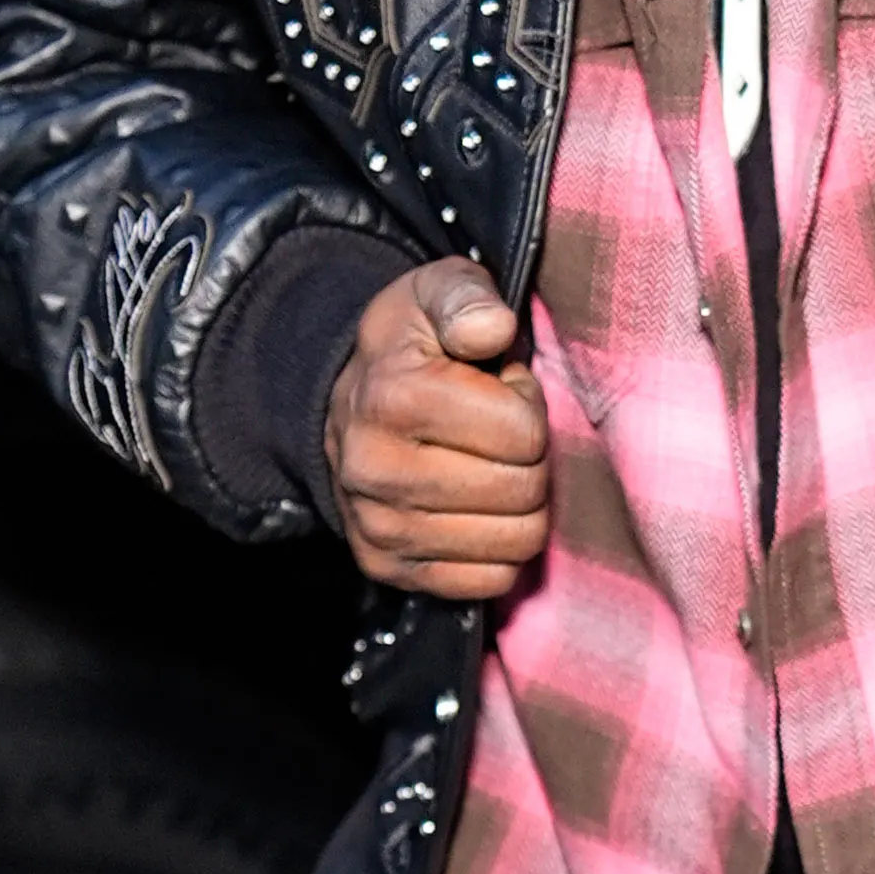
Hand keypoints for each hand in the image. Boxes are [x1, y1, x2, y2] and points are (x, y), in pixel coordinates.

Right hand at [321, 260, 552, 599]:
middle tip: (498, 433)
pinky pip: (489, 580)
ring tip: (487, 465)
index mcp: (393, 399)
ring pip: (514, 542)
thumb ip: (467, 296)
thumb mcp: (434, 293)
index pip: (524, 433)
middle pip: (523, 491)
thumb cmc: (410, 348)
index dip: (526, 407)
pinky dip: (498, 548)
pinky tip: (476, 507)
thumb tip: (493, 329)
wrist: (346, 407)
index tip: (500, 391)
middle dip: (528, 457)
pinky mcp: (387, 569)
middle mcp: (375, 470)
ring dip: (519, 504)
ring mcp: (378, 527)